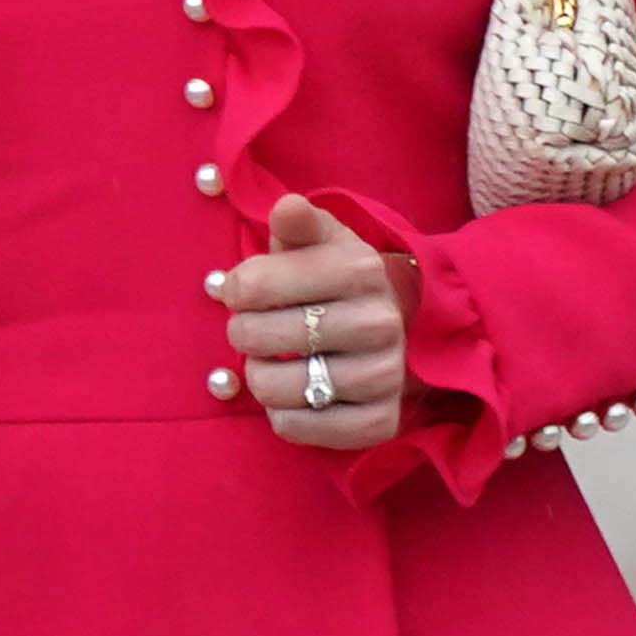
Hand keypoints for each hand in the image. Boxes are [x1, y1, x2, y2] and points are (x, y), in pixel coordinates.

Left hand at [219, 192, 410, 456]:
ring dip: (260, 377)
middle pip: (258, 337)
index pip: (253, 285)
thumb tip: (287, 208)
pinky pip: (295, 427)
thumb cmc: (338, 282)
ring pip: (274, 387)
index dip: (236, 289)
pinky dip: (282, 414)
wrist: (399, 330)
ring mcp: (384, 375)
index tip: (244, 291)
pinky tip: (298, 393)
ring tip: (275, 362)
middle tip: (256, 330)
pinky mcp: (379, 422)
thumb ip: (298, 222)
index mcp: (360, 269)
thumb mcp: (321, 242)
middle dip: (244, 333)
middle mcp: (379, 322)